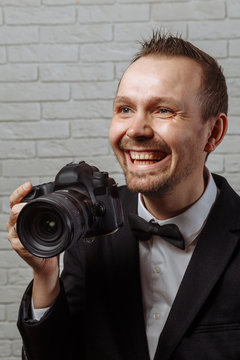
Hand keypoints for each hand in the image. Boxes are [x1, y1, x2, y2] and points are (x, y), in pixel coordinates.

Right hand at [6, 182, 59, 307]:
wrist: (47, 262)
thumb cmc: (48, 241)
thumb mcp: (49, 223)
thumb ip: (49, 211)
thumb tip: (62, 197)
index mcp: (20, 216)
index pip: (15, 200)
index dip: (20, 191)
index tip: (28, 185)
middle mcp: (15, 225)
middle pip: (13, 210)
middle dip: (20, 204)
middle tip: (28, 202)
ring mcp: (15, 236)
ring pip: (14, 224)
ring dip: (21, 217)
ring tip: (26, 212)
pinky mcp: (19, 247)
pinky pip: (19, 240)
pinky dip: (24, 236)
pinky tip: (29, 235)